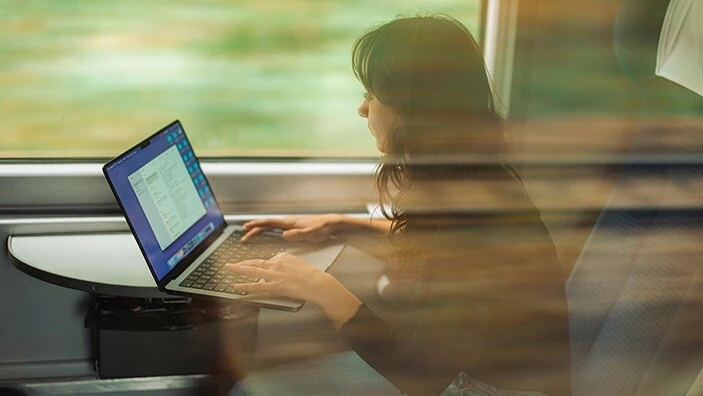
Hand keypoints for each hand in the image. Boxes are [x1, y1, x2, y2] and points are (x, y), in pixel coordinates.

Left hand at [226, 252, 362, 328]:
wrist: (317, 282)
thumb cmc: (311, 275)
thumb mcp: (298, 263)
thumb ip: (286, 265)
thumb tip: (280, 270)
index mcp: (282, 256)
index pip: (267, 260)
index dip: (260, 266)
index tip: (254, 267)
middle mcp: (276, 263)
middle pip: (255, 262)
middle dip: (241, 263)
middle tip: (230, 263)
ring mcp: (274, 274)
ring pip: (252, 271)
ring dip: (238, 269)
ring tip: (228, 269)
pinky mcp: (274, 285)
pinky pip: (256, 285)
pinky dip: (245, 286)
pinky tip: (237, 286)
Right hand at [240, 214, 343, 241]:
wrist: (332, 224)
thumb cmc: (323, 228)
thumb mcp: (311, 233)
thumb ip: (298, 234)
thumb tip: (284, 235)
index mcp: (290, 222)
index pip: (269, 222)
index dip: (256, 225)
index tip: (246, 227)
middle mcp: (288, 221)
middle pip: (267, 224)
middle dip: (254, 229)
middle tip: (244, 236)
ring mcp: (291, 224)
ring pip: (271, 226)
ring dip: (260, 230)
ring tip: (251, 235)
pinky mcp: (294, 227)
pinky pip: (277, 228)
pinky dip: (268, 231)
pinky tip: (267, 235)